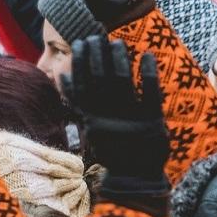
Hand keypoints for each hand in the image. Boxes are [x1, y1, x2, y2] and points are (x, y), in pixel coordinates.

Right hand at [62, 39, 169, 216]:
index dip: (81, 61)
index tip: (79, 42)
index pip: (83, 84)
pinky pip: (151, 93)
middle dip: (97, 54)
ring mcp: (132, 118)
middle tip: (96, 36)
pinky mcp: (154, 121)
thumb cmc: (113, 152)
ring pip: (122, 82)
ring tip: (117, 42)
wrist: (136, 180)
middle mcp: (110, 117)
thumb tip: (62, 79)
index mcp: (93, 119)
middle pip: (100, 78)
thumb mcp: (91, 131)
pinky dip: (149, 73)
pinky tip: (147, 56)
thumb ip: (79, 107)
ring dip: (119, 59)